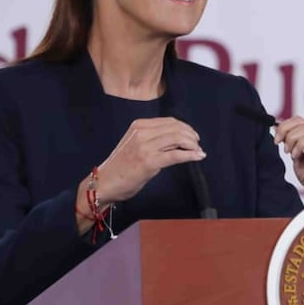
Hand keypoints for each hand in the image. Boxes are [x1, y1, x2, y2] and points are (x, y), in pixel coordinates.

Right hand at [84, 117, 204, 206]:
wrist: (105, 183)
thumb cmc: (121, 167)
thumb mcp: (136, 145)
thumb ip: (154, 139)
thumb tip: (178, 140)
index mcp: (139, 126)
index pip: (169, 121)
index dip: (185, 127)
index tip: (193, 136)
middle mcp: (142, 133)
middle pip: (176, 128)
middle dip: (191, 135)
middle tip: (197, 144)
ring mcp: (145, 147)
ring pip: (178, 139)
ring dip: (192, 145)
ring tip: (198, 151)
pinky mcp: (149, 162)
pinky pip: (176, 155)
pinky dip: (191, 155)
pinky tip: (198, 156)